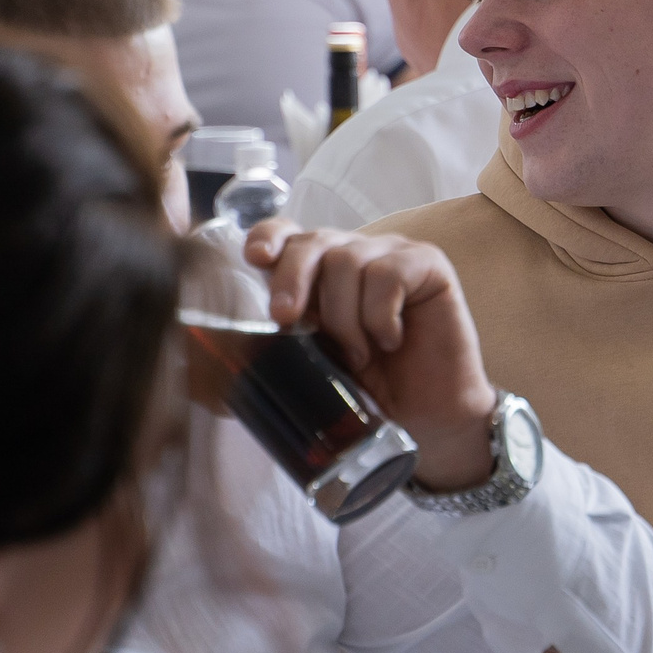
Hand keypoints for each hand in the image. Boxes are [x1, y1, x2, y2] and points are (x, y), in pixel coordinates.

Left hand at [243, 222, 499, 490]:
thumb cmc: (371, 391)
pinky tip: (391, 339)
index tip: (255, 259)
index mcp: (320, 273)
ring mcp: (392, 254)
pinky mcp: (428, 265)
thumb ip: (285, 341)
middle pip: (311, 241)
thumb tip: (223, 352)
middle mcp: (353, 254)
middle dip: (292, 278)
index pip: (287, 233)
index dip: (268, 238)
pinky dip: (381, 314)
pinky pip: (388, 274)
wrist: (429, 418)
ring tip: (361, 353)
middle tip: (287, 319)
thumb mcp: (315, 364)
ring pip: (347, 260)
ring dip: (346, 316)